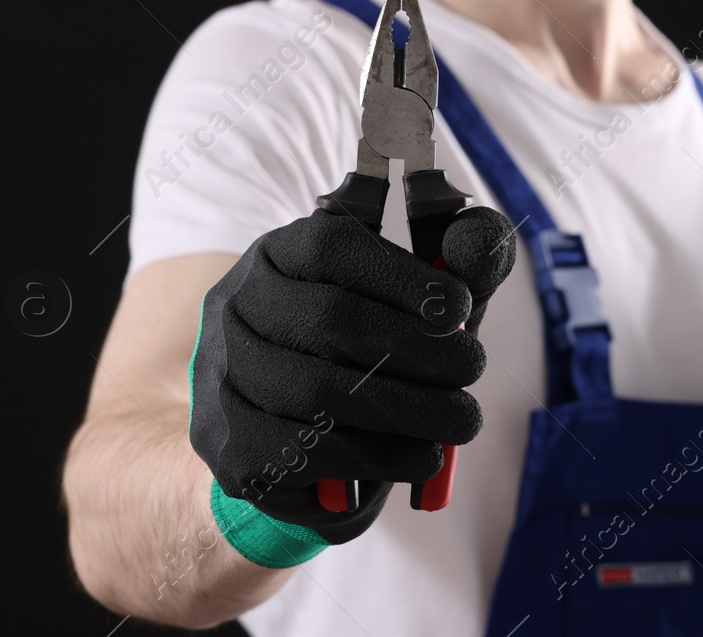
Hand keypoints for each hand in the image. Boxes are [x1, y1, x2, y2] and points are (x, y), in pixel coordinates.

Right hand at [188, 205, 515, 553]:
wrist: (293, 434)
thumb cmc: (368, 349)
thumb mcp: (415, 296)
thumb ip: (456, 261)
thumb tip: (479, 243)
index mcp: (281, 253)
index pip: (331, 247)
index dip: (402, 276)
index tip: (461, 305)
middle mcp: (237, 306)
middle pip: (328, 320)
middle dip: (418, 348)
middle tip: (475, 368)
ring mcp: (223, 378)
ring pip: (318, 393)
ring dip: (408, 409)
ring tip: (463, 420)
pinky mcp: (230, 448)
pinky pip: (305, 454)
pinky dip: (377, 458)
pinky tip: (421, 456)